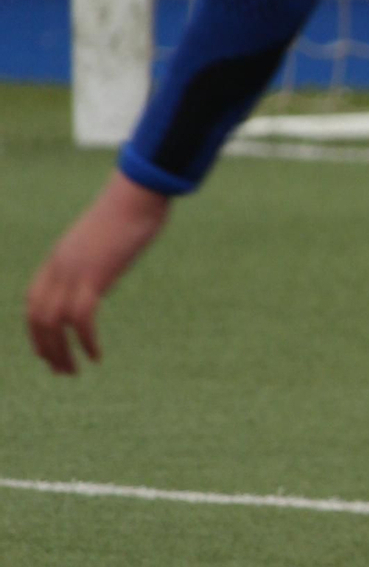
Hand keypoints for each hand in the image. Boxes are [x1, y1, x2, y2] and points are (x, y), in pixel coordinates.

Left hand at [26, 172, 170, 374]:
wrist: (137, 195)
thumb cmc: (129, 211)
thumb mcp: (103, 238)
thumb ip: (96, 254)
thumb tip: (106, 263)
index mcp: (59, 257)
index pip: (33, 300)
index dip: (35, 329)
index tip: (46, 351)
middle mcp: (59, 266)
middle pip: (37, 316)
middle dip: (45, 348)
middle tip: (61, 371)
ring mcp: (74, 271)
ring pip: (53, 322)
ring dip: (60, 352)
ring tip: (73, 371)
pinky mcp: (94, 276)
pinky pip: (80, 318)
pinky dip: (85, 341)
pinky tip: (96, 355)